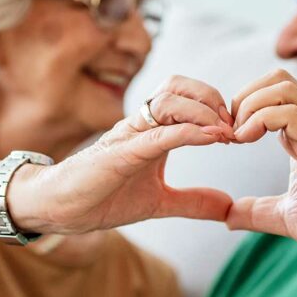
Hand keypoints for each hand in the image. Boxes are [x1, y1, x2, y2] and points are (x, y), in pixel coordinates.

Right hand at [9, 75, 236, 234]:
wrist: (59, 210)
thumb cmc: (101, 197)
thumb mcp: (159, 203)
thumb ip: (193, 201)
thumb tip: (229, 207)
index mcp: (151, 130)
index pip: (186, 97)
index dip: (215, 106)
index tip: (237, 131)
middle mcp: (140, 124)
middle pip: (179, 86)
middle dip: (211, 98)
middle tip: (233, 125)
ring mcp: (129, 135)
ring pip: (169, 100)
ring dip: (204, 112)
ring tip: (224, 132)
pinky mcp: (120, 153)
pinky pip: (157, 133)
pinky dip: (188, 132)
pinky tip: (211, 139)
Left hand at [227, 69, 296, 258]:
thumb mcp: (284, 215)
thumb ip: (254, 211)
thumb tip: (227, 216)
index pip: (273, 92)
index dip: (244, 106)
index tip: (227, 137)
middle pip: (277, 79)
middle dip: (244, 97)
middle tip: (230, 132)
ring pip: (282, 88)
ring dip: (251, 106)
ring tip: (238, 136)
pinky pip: (293, 114)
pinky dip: (262, 119)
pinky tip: (248, 140)